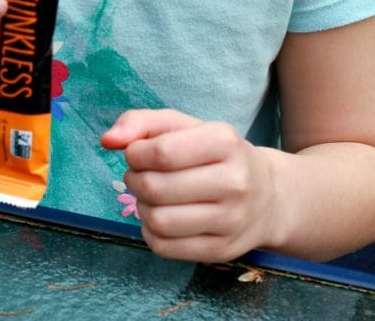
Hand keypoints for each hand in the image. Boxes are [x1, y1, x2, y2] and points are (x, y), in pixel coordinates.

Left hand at [101, 108, 275, 261]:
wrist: (267, 196)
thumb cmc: (215, 154)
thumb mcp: (184, 126)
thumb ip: (141, 123)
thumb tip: (107, 140)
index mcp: (224, 141)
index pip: (161, 152)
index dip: (135, 153)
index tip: (136, 153)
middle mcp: (234, 182)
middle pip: (155, 188)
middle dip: (134, 179)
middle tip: (139, 174)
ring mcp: (230, 221)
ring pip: (158, 220)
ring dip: (140, 207)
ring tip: (149, 196)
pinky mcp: (221, 251)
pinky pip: (164, 247)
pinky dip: (150, 231)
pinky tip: (160, 216)